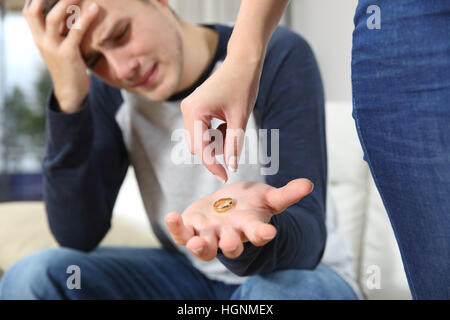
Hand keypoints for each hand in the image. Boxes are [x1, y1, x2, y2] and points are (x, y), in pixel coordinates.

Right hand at [23, 0, 98, 112]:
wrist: (71, 92)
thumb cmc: (69, 67)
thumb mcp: (60, 47)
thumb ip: (60, 32)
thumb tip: (70, 14)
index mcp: (38, 37)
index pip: (29, 11)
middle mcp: (41, 41)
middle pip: (34, 10)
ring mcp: (53, 48)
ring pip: (53, 19)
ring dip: (66, 2)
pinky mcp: (67, 55)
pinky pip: (75, 33)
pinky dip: (85, 19)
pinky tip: (95, 9)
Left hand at [165, 178, 313, 260]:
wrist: (228, 205)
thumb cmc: (251, 204)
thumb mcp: (269, 198)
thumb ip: (286, 194)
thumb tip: (308, 184)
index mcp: (251, 228)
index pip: (259, 234)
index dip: (263, 235)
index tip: (269, 233)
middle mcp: (231, 236)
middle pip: (231, 246)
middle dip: (232, 245)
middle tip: (232, 242)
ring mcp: (210, 235)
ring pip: (205, 247)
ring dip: (199, 246)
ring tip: (194, 243)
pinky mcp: (192, 229)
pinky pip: (183, 233)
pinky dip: (176, 228)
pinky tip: (171, 217)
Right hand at [180, 56, 263, 183]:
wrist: (243, 62)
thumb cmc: (243, 85)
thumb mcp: (240, 118)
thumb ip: (234, 144)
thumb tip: (231, 166)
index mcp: (195, 111)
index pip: (201, 149)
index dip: (213, 166)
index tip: (225, 177)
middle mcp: (187, 110)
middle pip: (197, 146)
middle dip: (215, 151)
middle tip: (234, 144)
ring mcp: (189, 108)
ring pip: (199, 139)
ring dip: (216, 142)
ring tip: (232, 128)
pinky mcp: (194, 108)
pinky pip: (202, 130)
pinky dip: (214, 133)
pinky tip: (227, 123)